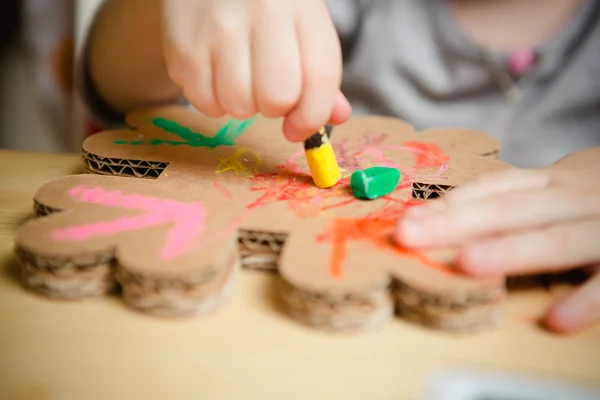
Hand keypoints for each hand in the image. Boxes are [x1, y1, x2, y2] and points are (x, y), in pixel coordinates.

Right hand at [160, 0, 351, 140]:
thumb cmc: (264, 5)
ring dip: (242, 105)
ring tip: (239, 78)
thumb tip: (337, 117)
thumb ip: (320, 72)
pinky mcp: (184, 46)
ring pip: (238, 106)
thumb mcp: (301, 25)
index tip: (299, 128)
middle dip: (274, 108)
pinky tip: (215, 76)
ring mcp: (219, 28)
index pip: (320, 76)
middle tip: (266, 90)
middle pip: (277, 97)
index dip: (313, 115)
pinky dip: (212, 101)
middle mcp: (263, 12)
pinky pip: (204, 103)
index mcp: (301, 7)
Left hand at [395, 147, 599, 333]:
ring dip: (513, 250)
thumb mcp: (565, 187)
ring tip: (468, 263)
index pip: (495, 189)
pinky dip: (590, 299)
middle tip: (409, 235)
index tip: (406, 219)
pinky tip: (558, 321)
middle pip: (511, 209)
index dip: (449, 204)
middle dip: (457, 222)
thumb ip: (520, 199)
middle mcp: (579, 196)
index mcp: (556, 181)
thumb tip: (449, 215)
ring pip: (558, 238)